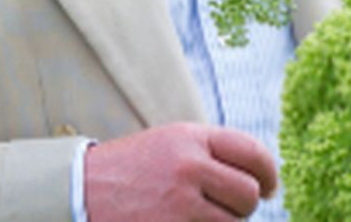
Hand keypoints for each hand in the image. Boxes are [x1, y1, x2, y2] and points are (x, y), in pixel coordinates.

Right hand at [83, 122, 277, 220]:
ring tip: (194, 215)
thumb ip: (212, 153)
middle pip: (248, 193)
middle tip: (227, 207)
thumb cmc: (132, 169)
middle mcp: (188, 166)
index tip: (269, 186)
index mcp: (190, 137)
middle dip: (243, 205)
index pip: (252, 152)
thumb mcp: (170, 143)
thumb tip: (262, 179)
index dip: (269, 173)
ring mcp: (180, 203)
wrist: (81, 190)